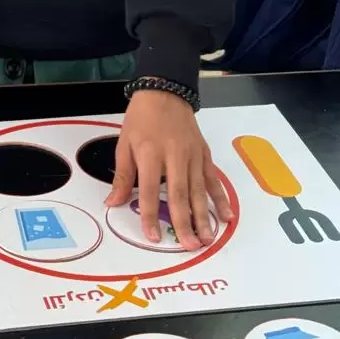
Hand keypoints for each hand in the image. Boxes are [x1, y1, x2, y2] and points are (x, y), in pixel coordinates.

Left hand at [107, 88, 232, 250]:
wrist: (165, 92)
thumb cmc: (141, 118)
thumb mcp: (124, 143)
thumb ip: (122, 176)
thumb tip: (113, 202)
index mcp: (150, 153)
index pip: (150, 190)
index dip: (151, 214)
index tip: (153, 236)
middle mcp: (174, 156)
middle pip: (180, 194)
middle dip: (185, 222)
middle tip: (190, 246)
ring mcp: (192, 155)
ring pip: (199, 190)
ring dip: (204, 216)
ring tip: (207, 238)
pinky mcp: (203, 154)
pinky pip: (212, 178)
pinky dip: (221, 197)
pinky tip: (226, 215)